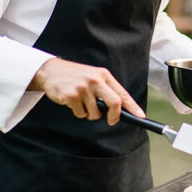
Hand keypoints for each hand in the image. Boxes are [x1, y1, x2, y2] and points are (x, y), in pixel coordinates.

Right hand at [29, 57, 144, 124]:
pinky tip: (71, 101)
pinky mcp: (72, 96)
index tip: (141, 117)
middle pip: (114, 103)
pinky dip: (78, 112)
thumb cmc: (76, 76)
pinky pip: (80, 114)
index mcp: (104, 75)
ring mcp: (83, 88)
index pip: (122, 93)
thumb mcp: (94, 76)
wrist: (51, 71)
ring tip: (81, 102)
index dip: (132, 107)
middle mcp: (95, 80)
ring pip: (95, 113)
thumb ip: (106, 90)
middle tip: (111, 121)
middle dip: (115, 116)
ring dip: (89, 113)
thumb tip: (120, 110)